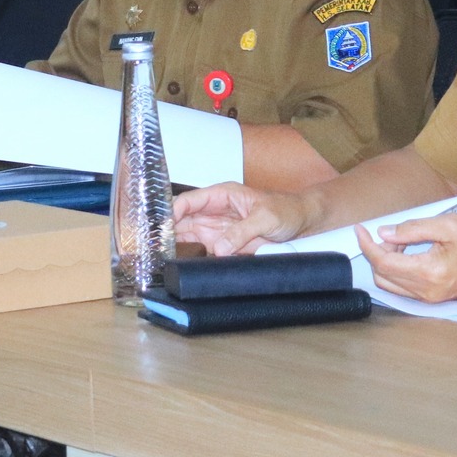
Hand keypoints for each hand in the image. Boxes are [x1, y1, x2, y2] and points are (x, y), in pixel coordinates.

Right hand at [171, 182, 313, 254]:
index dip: (171, 211)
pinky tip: (176, 261)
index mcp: (221, 195)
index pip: (188, 201)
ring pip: (185, 234)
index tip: (161, 226)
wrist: (302, 224)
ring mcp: (216, 228)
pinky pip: (199, 249)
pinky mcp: (221, 245)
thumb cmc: (286, 210)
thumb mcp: (266, 218)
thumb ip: (242, 231)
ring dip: (173, 243)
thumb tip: (220, 247)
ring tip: (159, 254)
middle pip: (181, 218)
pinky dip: (188, 255)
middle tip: (154, 243)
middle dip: (166, 229)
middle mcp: (213, 211)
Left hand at [354, 214, 456, 302]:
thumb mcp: (449, 225)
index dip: (366, 245)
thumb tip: (383, 233)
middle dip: (377, 252)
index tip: (359, 228)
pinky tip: (409, 254)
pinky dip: (398, 271)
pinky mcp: (435, 299)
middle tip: (390, 233)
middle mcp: (426, 292)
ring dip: (386, 263)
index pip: (383, 263)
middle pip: (382, 275)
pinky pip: (405, 288)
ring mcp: (431, 299)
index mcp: (429, 273)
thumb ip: (413, 229)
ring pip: (391, 284)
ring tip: (401, 242)